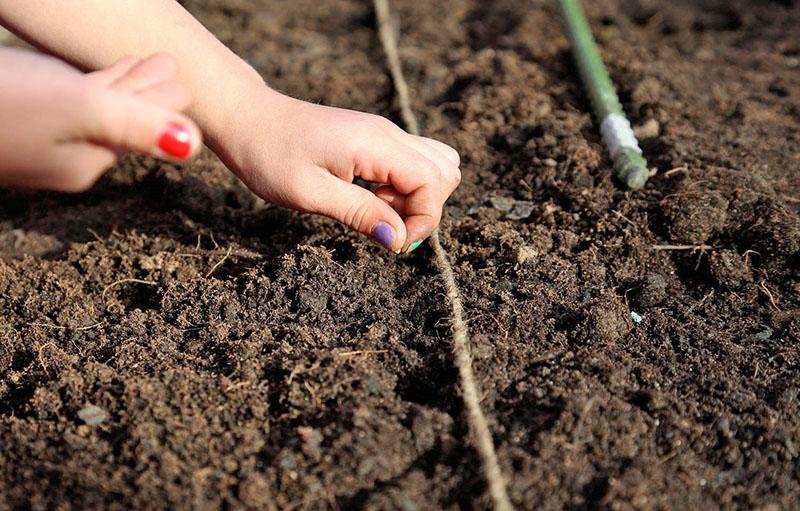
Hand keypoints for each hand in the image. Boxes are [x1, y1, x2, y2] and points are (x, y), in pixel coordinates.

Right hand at [0, 48, 201, 191]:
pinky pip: (67, 96)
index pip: (136, 131)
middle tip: (177, 70)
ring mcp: (40, 135)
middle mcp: (65, 155)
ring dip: (128, 82)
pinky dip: (93, 79)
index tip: (189, 84)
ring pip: (97, 105)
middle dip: (150, 94)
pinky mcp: (19, 113)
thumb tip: (194, 145)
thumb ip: (136, 126)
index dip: (164, 105)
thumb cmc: (1, 105)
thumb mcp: (78, 110)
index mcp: (84, 163)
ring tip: (155, 61)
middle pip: (122, 119)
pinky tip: (100, 67)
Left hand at [225, 93, 460, 252]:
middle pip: (445, 171)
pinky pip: (413, 162)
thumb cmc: (270, 156)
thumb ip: (360, 214)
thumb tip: (398, 240)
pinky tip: (373, 196)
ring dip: (418, 196)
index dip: (424, 219)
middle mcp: (388, 134)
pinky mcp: (375, 140)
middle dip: (425, 208)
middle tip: (384, 224)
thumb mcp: (310, 194)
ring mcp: (384, 134)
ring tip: (378, 209)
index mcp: (375, 144)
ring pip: (435, 164)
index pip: (433, 181)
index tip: (393, 242)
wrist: (248, 119)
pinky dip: (406, 186)